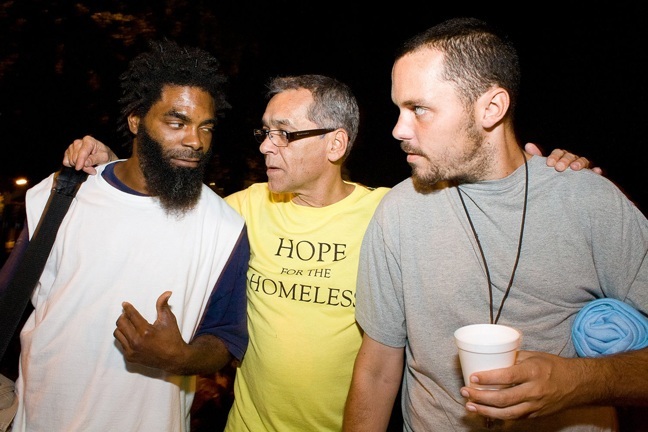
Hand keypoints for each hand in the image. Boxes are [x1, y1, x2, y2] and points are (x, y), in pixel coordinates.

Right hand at [62, 135, 117, 174]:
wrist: (102, 155)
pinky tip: (80, 164)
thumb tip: (85, 163)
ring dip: (78, 166)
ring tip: (88, 166)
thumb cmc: (104, 155)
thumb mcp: (104, 157)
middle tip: (92, 169)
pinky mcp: (68, 152)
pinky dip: (71, 165)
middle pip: (75, 157)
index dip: (80, 161)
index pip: (82, 152)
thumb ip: (94, 159)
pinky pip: (65, 162)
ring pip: (70, 160)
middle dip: (83, 166)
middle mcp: (79, 142)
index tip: (79, 168)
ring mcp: (72, 147)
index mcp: (88, 140)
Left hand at [113, 291, 186, 372]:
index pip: (131, 315)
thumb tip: (167, 292)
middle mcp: (136, 342)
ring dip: (122, 327)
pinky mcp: (130, 357)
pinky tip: (131, 335)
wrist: (174, 359)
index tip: (125, 304)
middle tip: (128, 314)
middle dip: (123, 316)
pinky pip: (121, 343)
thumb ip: (163, 305)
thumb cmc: (172, 338)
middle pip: (120, 323)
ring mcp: (132, 351)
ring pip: (117, 333)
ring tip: (129, 324)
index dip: (128, 308)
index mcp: (146, 331)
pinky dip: (124, 337)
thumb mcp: (169, 320)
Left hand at [459, 350, 583, 419]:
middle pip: (503, 398)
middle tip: (465, 392)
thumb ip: (513, 358)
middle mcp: (534, 391)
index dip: (488, 378)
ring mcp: (535, 405)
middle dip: (481, 397)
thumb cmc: (554, 366)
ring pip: (507, 413)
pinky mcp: (535, 414)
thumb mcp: (534, 356)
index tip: (472, 377)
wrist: (577, 384)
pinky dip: (498, 416)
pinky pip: (514, 417)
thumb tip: (491, 357)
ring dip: (485, 411)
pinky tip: (485, 412)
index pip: (507, 377)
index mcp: (533, 372)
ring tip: (470, 406)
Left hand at [524, 143, 602, 174]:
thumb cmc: (551, 178)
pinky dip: (597, 170)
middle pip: (570, 156)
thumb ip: (536, 156)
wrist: (564, 193)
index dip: (554, 156)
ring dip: (580, 163)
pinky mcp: (592, 176)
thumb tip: (528, 145)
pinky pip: (596, 172)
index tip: (549, 164)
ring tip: (574, 168)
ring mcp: (583, 167)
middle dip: (565, 160)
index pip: (558, 153)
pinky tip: (597, 171)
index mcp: (560, 157)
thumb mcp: (543, 168)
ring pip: (584, 161)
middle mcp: (572, 160)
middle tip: (559, 168)